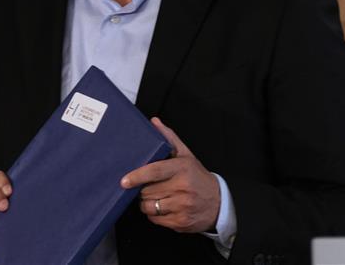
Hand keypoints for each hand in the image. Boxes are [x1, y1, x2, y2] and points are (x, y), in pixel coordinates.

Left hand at [121, 117, 219, 232]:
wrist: (219, 204)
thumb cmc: (198, 177)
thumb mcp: (186, 156)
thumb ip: (169, 138)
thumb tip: (154, 122)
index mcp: (182, 168)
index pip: (154, 171)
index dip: (137, 176)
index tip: (124, 180)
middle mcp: (182, 188)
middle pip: (147, 190)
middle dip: (142, 189)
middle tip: (146, 186)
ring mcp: (182, 206)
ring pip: (149, 206)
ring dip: (146, 202)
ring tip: (154, 196)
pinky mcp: (180, 222)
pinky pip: (155, 219)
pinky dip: (153, 214)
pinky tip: (162, 207)